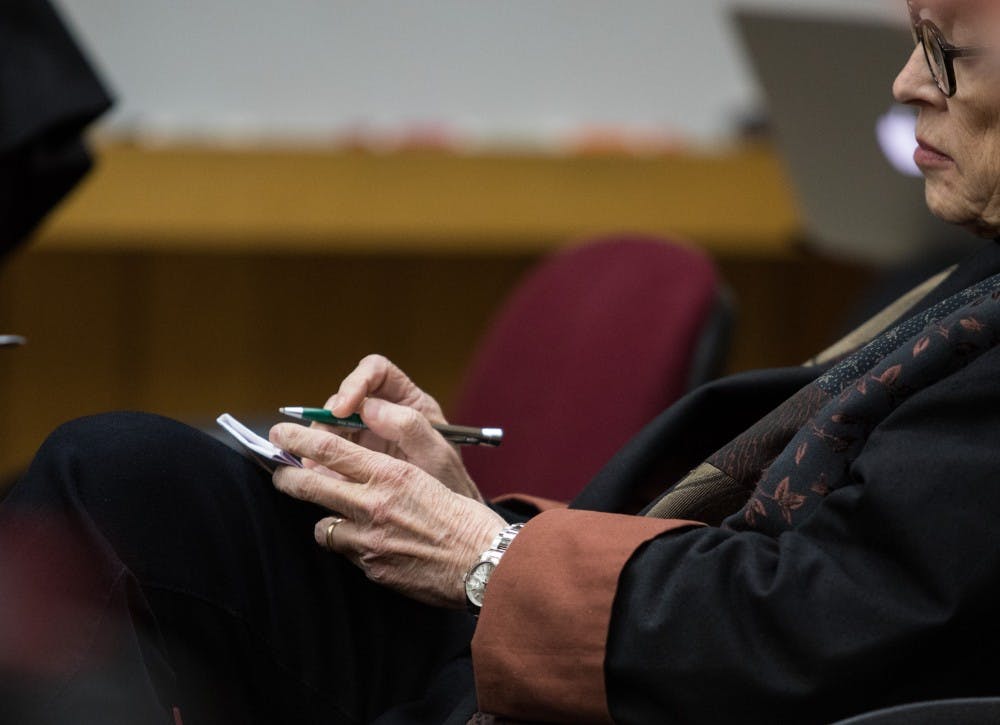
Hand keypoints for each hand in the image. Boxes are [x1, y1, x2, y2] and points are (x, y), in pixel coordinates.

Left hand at [270, 423, 507, 607]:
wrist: (485, 564)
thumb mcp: (434, 467)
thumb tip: (369, 414)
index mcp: (391, 474)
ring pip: (322, 525)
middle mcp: (374, 505)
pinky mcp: (372, 568)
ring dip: (326, 519)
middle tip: (280, 472)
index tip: (280, 432)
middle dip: (287, 476)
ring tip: (336, 515)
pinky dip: (351, 545)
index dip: (298, 438)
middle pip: (310, 486)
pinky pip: (346, 552)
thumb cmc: (465, 514)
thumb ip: (399, 441)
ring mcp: (370, 541)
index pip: (331, 449)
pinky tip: (369, 542)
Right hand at [316, 354, 482, 502]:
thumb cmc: (450, 484)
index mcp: (409, 401)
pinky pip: (330, 453)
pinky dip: (319, 462)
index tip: (343, 408)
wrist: (446, 522)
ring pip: (333, 425)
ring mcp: (367, 436)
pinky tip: (317, 476)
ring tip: (313, 463)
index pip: (377, 371)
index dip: (355, 382)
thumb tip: (369, 407)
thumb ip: (409, 427)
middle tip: (321, 441)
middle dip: (329, 416)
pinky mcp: (355, 460)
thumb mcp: (437, 455)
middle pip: (346, 398)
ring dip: (320, 441)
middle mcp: (385, 413)